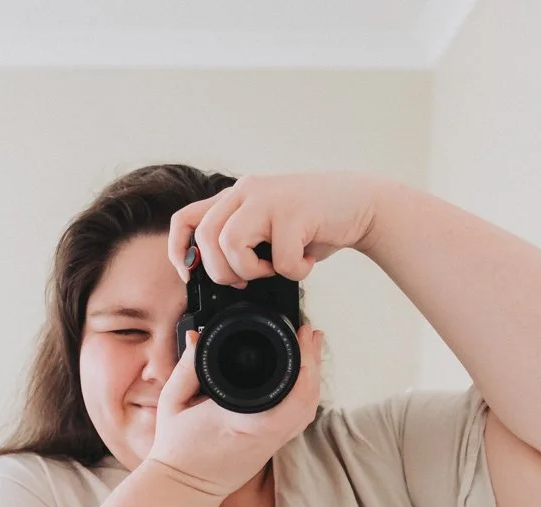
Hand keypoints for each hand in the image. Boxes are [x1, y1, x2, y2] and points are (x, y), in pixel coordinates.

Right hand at [145, 323, 325, 498]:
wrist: (183, 489)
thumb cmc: (176, 449)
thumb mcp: (172, 401)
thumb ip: (187, 367)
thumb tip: (198, 337)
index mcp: (243, 420)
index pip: (290, 391)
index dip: (304, 360)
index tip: (301, 333)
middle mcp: (265, 434)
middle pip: (308, 397)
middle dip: (314, 361)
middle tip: (311, 333)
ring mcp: (271, 445)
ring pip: (308, 411)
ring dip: (314, 379)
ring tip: (311, 351)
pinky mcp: (270, 450)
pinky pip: (299, 422)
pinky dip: (306, 398)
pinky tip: (303, 380)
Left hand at [167, 172, 379, 287]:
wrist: (360, 204)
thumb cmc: (312, 225)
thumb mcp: (267, 231)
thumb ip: (242, 244)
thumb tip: (217, 280)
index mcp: (234, 198)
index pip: (184, 220)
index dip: (180, 253)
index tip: (193, 278)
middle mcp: (245, 191)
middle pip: (205, 238)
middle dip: (222, 272)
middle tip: (247, 280)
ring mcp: (269, 198)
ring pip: (230, 244)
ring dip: (251, 270)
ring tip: (275, 269)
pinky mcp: (294, 210)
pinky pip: (279, 257)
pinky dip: (293, 271)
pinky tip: (305, 263)